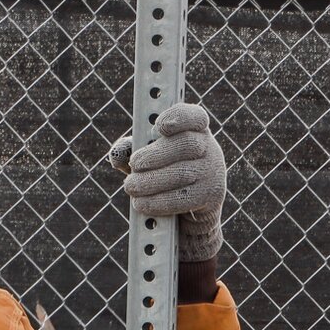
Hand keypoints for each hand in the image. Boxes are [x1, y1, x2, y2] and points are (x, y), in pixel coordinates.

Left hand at [107, 102, 226, 262]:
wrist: (188, 212)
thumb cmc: (165, 177)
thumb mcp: (149, 160)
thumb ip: (132, 151)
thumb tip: (116, 152)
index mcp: (195, 130)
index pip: (193, 116)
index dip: (178, 117)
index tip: (159, 126)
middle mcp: (209, 147)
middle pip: (186, 144)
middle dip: (156, 154)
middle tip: (135, 164)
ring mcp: (213, 172)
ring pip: (183, 173)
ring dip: (152, 181)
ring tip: (131, 187)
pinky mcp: (211, 196)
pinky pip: (184, 198)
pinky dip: (159, 202)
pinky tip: (141, 204)